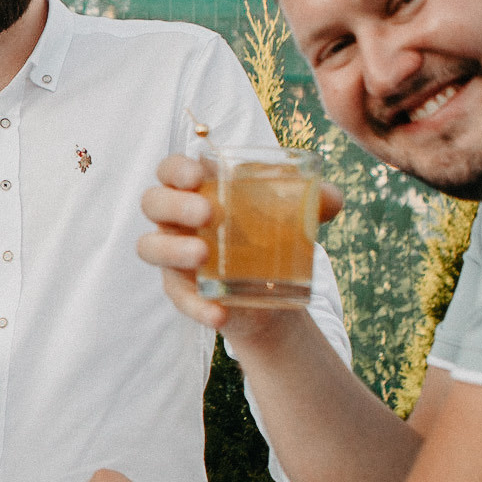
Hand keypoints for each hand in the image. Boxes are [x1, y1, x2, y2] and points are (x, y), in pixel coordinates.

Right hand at [136, 153, 343, 349]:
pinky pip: (177, 297)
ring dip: (172, 249)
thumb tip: (332, 199)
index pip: (170, 170)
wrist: (271, 290)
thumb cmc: (272, 236)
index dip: (175, 169)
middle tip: (208, 214)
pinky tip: (220, 312)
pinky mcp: (182, 290)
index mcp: (198, 189)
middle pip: (153, 202)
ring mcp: (174, 255)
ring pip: (150, 247)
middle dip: (174, 205)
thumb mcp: (295, 216)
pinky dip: (197, 305)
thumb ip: (316, 201)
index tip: (196, 175)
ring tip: (203, 254)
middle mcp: (177, 219)